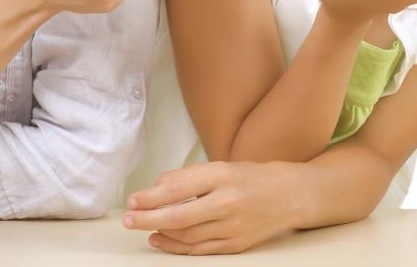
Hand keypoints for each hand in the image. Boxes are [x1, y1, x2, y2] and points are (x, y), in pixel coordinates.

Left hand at [123, 161, 297, 254]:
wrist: (288, 196)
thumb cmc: (249, 177)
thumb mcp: (219, 166)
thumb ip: (187, 176)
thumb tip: (155, 189)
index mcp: (221, 176)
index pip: (178, 189)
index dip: (151, 197)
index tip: (133, 200)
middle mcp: (227, 203)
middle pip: (178, 217)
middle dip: (148, 219)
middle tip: (128, 219)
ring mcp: (232, 227)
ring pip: (186, 236)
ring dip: (159, 233)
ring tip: (142, 226)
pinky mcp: (235, 245)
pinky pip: (199, 250)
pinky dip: (176, 247)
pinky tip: (161, 239)